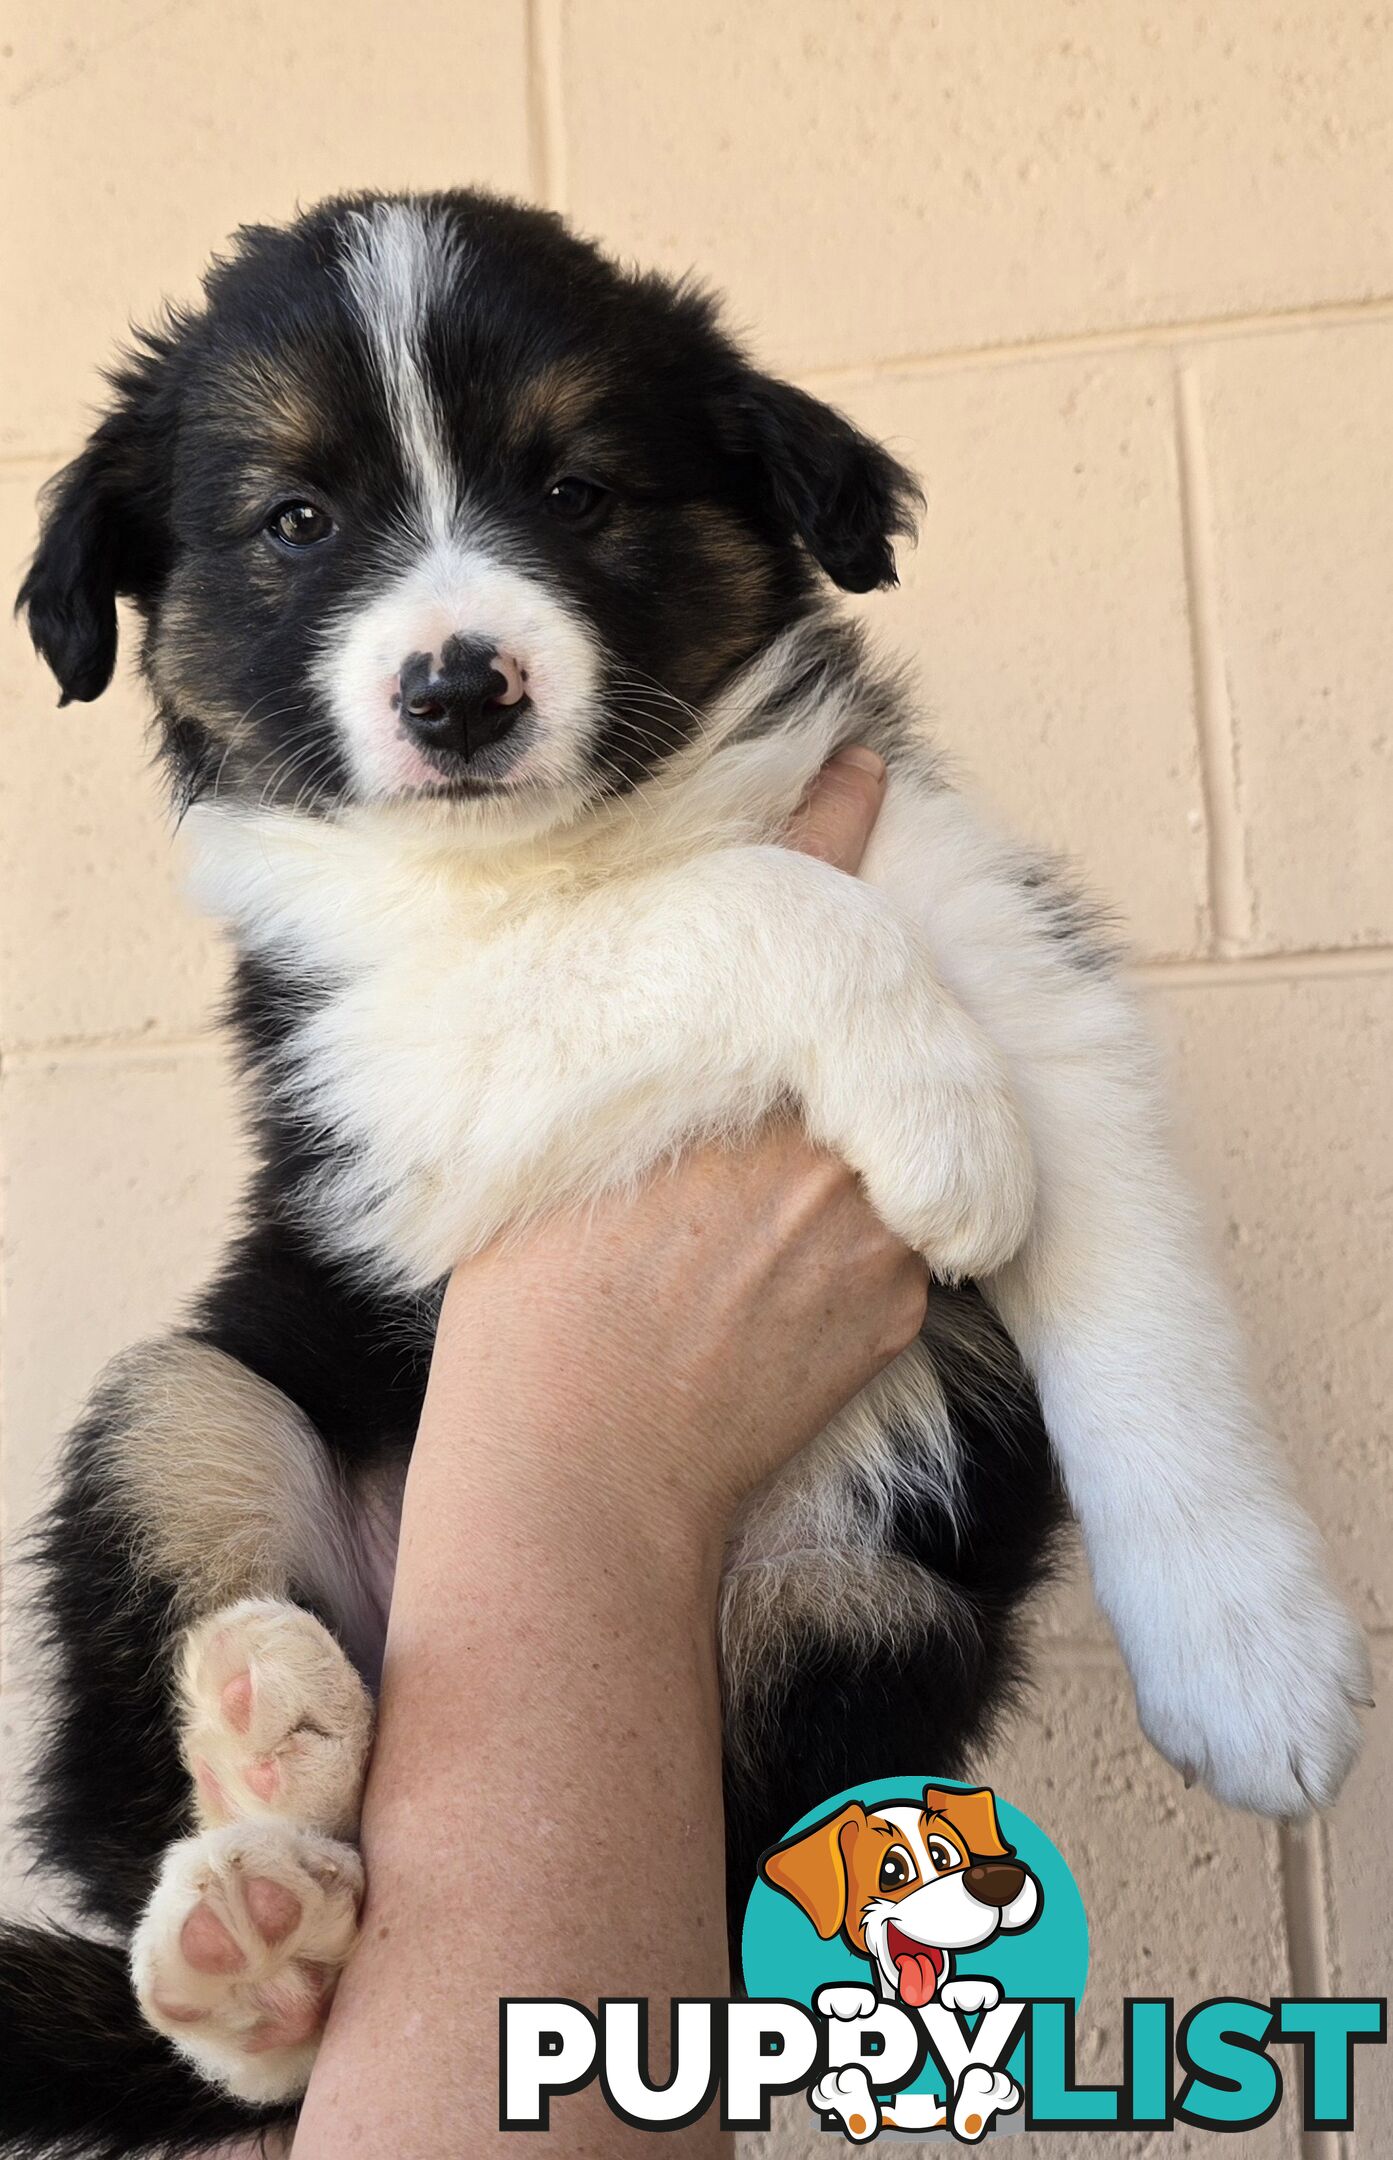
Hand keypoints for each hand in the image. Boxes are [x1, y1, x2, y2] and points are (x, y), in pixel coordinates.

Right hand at [434, 744, 926, 1538]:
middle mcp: (821, 1118)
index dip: (835, 821)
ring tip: (726, 1248)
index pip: (802, 900)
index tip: (863, 766)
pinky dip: (844, 1253)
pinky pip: (898, 1240)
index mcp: (719, 1060)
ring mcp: (877, 1213)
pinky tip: (757, 1309)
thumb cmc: (531, 1307)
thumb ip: (637, 1066)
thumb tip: (674, 1042)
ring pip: (881, 1148)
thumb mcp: (553, 1137)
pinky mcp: (906, 1298)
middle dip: (818, 1055)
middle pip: (859, 1034)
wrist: (582, 1471)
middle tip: (735, 1130)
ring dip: (830, 1168)